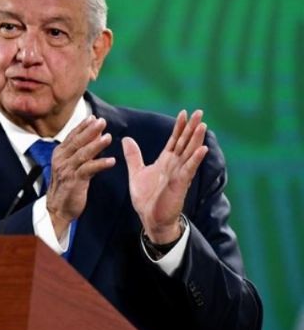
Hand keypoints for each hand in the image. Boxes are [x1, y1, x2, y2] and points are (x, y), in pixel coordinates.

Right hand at [46, 116, 115, 238]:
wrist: (58, 208)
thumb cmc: (67, 186)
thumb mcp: (71, 166)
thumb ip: (80, 152)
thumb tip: (93, 136)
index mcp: (60, 154)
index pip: (72, 136)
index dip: (82, 127)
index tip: (93, 117)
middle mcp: (62, 160)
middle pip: (77, 142)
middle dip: (90, 131)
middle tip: (102, 122)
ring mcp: (67, 170)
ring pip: (83, 154)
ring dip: (96, 145)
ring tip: (108, 137)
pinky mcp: (74, 181)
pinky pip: (88, 170)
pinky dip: (100, 164)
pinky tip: (111, 161)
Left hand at [122, 110, 208, 243]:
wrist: (150, 218)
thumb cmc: (147, 198)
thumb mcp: (137, 172)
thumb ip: (134, 156)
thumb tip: (127, 139)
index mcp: (166, 161)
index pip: (175, 140)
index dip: (179, 127)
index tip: (184, 112)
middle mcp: (175, 165)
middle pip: (185, 142)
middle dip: (192, 127)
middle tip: (199, 111)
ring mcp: (179, 174)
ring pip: (190, 153)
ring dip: (196, 139)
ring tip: (203, 125)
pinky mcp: (180, 184)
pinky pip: (189, 169)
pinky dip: (195, 159)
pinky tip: (203, 149)